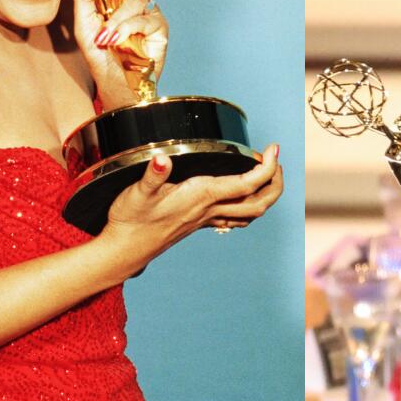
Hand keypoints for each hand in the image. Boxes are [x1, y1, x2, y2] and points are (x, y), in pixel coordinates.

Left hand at [71, 0, 168, 102]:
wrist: (112, 83)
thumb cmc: (100, 54)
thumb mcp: (84, 23)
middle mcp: (139, 0)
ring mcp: (151, 15)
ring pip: (140, 0)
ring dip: (119, 18)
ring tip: (106, 35)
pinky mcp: (160, 31)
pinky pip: (147, 20)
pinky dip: (127, 30)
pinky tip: (115, 41)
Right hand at [99, 144, 283, 262]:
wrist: (123, 251)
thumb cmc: (130, 221)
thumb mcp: (137, 193)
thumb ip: (152, 176)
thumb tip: (162, 159)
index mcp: (201, 197)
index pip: (246, 184)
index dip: (266, 168)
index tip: (274, 149)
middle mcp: (209, 210)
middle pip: (259, 203)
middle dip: (275, 183)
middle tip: (277, 161)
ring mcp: (206, 220)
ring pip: (250, 213)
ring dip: (266, 195)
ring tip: (269, 174)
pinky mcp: (199, 224)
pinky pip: (234, 218)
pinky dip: (248, 206)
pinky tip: (242, 196)